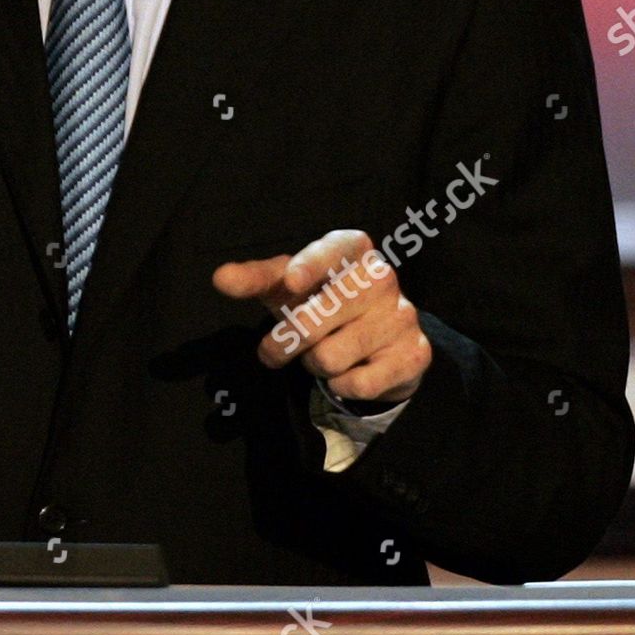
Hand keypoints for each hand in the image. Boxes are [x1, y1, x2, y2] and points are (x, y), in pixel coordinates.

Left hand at [213, 228, 430, 404]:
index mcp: (352, 249)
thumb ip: (254, 279)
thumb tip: (220, 278)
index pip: (333, 249)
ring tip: (321, 353)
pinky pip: (358, 383)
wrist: (378, 339)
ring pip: (331, 356)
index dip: (311, 264)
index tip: (291, 280)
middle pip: (317, 317)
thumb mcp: (287, 286)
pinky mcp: (414, 354)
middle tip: (272, 352)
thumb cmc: (322, 299)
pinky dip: (340, 386)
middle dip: (284, 342)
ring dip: (313, 364)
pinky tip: (347, 371)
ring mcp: (402, 315)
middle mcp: (381, 276)